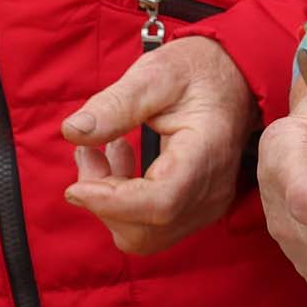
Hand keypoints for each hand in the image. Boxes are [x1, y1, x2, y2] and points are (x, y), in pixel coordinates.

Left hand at [61, 37, 257, 254]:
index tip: (74, 187)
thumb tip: (73, 131)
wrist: (233, 77)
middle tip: (87, 152)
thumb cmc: (196, 71)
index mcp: (206, 153)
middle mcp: (211, 191)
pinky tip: (118, 162)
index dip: (112, 203)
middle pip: (147, 229)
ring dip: (109, 203)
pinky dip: (122, 204)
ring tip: (100, 153)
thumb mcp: (155, 74)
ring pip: (144, 235)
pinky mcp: (195, 209)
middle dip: (103, 201)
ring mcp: (207, 206)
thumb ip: (116, 103)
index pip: (160, 202)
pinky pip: (151, 226)